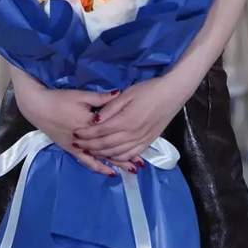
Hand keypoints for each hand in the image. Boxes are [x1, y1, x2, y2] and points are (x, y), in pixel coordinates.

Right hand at [11, 68, 138, 175]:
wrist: (38, 107)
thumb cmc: (60, 99)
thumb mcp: (82, 95)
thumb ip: (102, 98)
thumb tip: (120, 93)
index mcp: (90, 124)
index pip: (113, 132)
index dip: (127, 137)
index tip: (142, 141)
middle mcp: (86, 139)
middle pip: (109, 149)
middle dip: (126, 156)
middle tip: (140, 163)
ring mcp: (78, 146)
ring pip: (101, 157)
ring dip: (116, 163)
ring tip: (130, 170)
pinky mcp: (71, 149)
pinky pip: (87, 161)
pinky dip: (99, 167)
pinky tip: (109, 172)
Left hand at [71, 75, 186, 165]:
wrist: (172, 94)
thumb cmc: (148, 90)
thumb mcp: (127, 94)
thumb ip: (110, 108)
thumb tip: (95, 120)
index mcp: (125, 120)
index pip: (100, 131)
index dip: (87, 134)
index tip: (76, 133)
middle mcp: (132, 134)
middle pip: (106, 144)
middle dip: (90, 146)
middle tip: (77, 144)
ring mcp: (141, 140)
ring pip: (117, 152)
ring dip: (102, 154)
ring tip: (89, 151)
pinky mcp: (148, 142)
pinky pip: (131, 154)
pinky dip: (119, 158)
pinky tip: (111, 157)